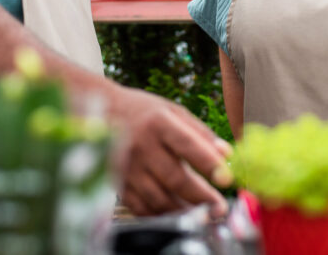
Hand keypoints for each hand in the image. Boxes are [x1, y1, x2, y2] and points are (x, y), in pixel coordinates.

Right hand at [107, 86, 233, 216]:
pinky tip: (176, 214)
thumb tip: (228, 155)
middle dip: (202, 197)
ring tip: (202, 215)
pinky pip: (142, 208)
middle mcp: (141, 145)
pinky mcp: (118, 183)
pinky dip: (162, 216)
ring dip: (184, 211)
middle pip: (176, 178)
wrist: (99, 111)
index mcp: (159, 123)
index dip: (209, 164)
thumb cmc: (144, 113)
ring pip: (160, 199)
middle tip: (220, 208)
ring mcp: (127, 167)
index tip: (227, 179)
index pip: (189, 146)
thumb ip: (201, 133)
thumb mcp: (173, 112)